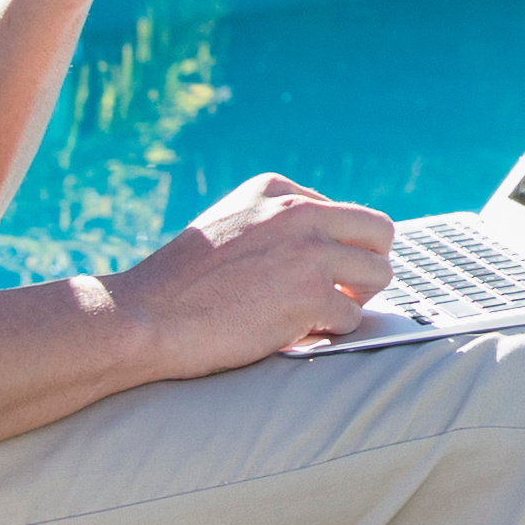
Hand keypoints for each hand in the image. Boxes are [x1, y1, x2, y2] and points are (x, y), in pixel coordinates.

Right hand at [109, 174, 396, 378]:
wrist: (145, 316)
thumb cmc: (181, 284)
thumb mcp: (230, 226)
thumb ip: (276, 226)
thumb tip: (331, 248)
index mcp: (276, 189)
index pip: (346, 213)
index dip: (338, 250)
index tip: (313, 274)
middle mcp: (299, 210)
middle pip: (379, 233)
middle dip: (366, 267)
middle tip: (340, 294)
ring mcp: (308, 251)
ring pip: (379, 273)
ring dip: (356, 301)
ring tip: (320, 316)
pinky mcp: (311, 294)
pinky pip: (353, 317)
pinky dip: (332, 333)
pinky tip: (298, 335)